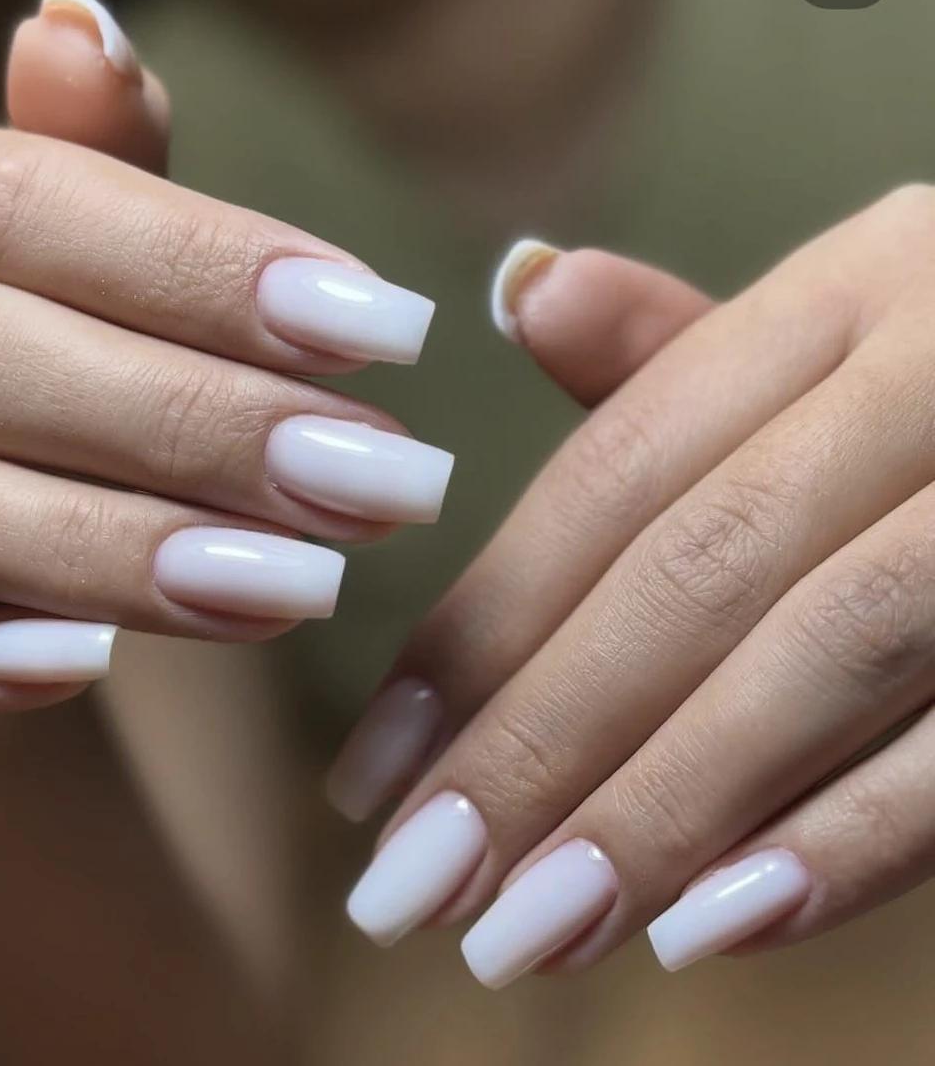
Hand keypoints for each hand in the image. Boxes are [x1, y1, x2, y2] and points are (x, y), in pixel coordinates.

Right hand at [0, 0, 452, 742]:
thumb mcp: (36, 259)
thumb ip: (77, 170)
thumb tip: (87, 31)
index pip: (19, 201)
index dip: (205, 268)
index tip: (383, 331)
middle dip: (188, 425)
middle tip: (373, 482)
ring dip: (97, 552)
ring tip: (287, 586)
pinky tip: (86, 669)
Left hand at [332, 194, 934, 982]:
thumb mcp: (845, 340)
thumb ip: (682, 348)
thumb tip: (522, 290)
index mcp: (853, 289)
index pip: (615, 474)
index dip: (479, 628)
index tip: (370, 773)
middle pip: (693, 569)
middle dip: (537, 743)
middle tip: (412, 889)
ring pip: (820, 649)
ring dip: (659, 810)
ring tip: (525, 933)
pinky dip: (851, 836)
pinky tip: (710, 926)